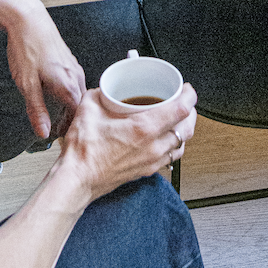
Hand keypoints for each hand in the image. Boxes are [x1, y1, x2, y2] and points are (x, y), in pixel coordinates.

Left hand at [3, 1, 85, 140]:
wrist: (27, 19)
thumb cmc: (27, 48)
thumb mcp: (27, 85)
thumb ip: (36, 110)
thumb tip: (43, 132)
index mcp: (68, 84)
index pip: (77, 116)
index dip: (69, 131)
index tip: (61, 141)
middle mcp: (75, 76)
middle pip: (80, 107)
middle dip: (71, 122)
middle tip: (59, 135)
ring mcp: (73, 67)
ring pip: (78, 94)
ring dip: (70, 108)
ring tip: (57, 119)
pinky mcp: (68, 61)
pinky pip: (74, 83)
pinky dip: (69, 95)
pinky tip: (57, 97)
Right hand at [55, 86, 197, 201]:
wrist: (77, 180)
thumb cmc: (83, 151)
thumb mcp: (89, 108)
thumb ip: (101, 92)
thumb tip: (106, 88)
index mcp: (144, 128)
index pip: (181, 109)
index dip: (190, 95)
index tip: (187, 89)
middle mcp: (153, 146)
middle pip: (187, 128)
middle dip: (190, 112)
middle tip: (183, 101)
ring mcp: (151, 161)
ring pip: (181, 145)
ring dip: (183, 131)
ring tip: (176, 119)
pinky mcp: (146, 171)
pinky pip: (170, 157)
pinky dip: (173, 146)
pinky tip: (163, 139)